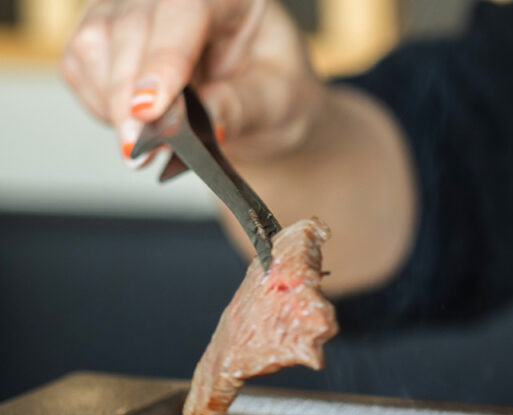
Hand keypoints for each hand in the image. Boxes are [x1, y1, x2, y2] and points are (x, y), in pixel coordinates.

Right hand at [61, 0, 325, 166]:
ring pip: (94, 43)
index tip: (151, 109)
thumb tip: (207, 122)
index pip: (184, 9)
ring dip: (113, 103)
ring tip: (146, 145)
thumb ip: (242, 108)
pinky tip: (136, 125)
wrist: (260, 110)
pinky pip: (80, 66)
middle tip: (140, 149)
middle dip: (128, 95)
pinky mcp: (103, 31)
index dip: (165, 58)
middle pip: (130, 26)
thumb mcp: (278, 105)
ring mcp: (132, 6)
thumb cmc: (276, 97)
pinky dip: (101, 105)